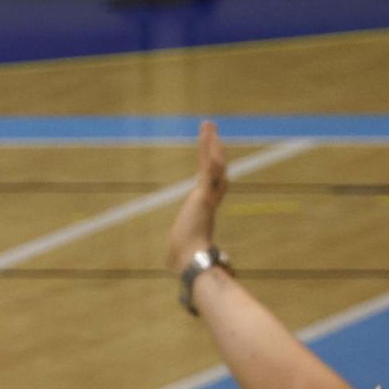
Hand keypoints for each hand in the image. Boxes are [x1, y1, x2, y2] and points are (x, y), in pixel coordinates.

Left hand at [165, 120, 228, 271]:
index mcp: (204, 213)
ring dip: (210, 144)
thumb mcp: (177, 250)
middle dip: (216, 153)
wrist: (189, 260)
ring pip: (213, 165)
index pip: (213, 189)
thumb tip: (170, 262)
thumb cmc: (182, 261)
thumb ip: (177, 249)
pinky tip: (208, 133)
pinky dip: (207, 149)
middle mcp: (209, 201)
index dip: (217, 175)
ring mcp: (207, 196)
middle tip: (216, 138)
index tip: (216, 163)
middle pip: (217, 172)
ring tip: (208, 125)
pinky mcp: (203, 193)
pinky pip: (206, 167)